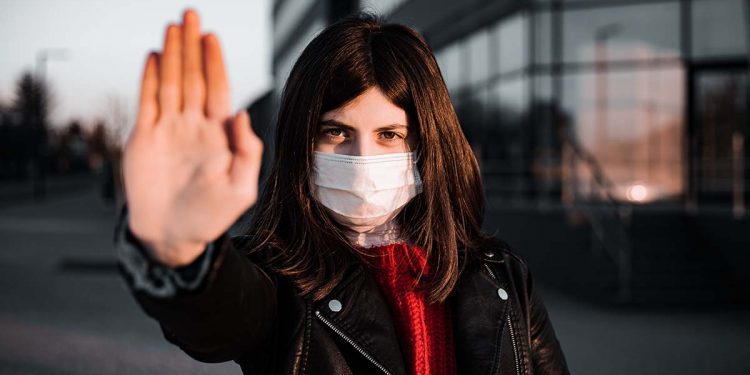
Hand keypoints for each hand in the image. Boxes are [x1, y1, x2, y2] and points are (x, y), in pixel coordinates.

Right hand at [122, 10, 262, 266]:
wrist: (173, 236)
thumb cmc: (211, 217)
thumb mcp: (242, 190)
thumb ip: (247, 152)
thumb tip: (243, 114)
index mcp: (219, 136)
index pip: (218, 90)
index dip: (215, 64)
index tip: (213, 37)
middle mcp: (193, 127)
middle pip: (193, 78)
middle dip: (192, 48)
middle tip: (191, 15)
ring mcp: (169, 131)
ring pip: (170, 84)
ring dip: (171, 56)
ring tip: (172, 28)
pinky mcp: (144, 139)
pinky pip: (147, 103)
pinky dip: (149, 79)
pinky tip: (152, 57)